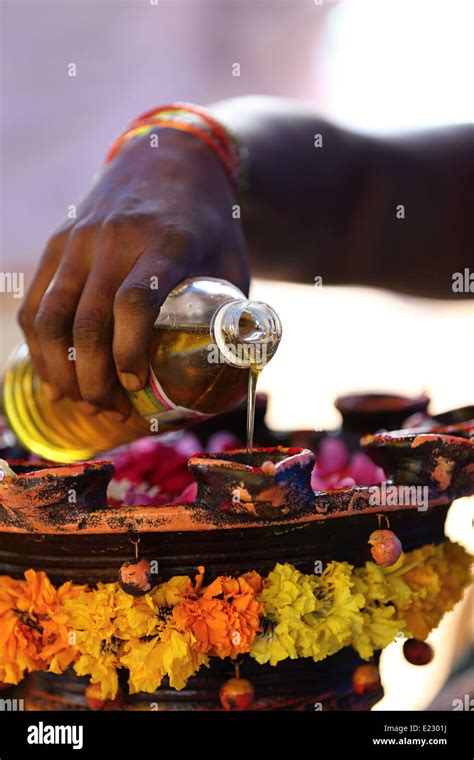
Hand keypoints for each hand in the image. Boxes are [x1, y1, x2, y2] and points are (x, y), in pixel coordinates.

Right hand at [17, 129, 248, 419]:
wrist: (169, 157)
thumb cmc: (207, 221)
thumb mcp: (231, 261)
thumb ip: (231, 313)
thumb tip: (235, 376)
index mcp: (165, 242)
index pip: (135, 301)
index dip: (129, 351)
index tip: (136, 385)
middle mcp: (114, 239)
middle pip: (86, 320)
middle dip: (93, 378)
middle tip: (110, 410)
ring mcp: (79, 239)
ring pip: (51, 316)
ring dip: (59, 369)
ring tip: (81, 401)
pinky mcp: (58, 243)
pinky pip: (36, 302)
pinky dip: (38, 345)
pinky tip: (54, 374)